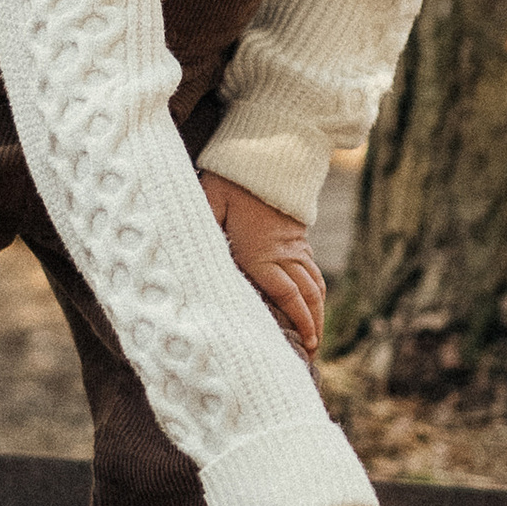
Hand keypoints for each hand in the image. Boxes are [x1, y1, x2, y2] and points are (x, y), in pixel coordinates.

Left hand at [200, 170, 326, 358]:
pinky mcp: (298, 238)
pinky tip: (312, 302)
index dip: (298, 322)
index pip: (286, 296)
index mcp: (261, 254)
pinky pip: (312, 270)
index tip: (307, 344)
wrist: (265, 155)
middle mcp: (283, 254)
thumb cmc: (231, 181)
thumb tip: (189, 258)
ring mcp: (294, 246)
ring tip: (316, 334)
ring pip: (314, 285)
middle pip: (307, 297)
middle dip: (313, 325)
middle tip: (314, 351)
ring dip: (317, 311)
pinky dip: (316, 291)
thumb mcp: (209, 205)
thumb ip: (202, 233)